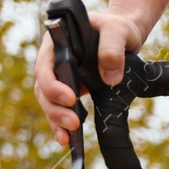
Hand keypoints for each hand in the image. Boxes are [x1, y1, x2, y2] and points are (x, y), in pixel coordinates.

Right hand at [32, 10, 146, 146]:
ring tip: (67, 139)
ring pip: (49, 102)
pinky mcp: (70, 90)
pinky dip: (62, 125)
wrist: (124, 35)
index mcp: (56, 43)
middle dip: (55, 109)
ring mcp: (60, 76)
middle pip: (44, 88)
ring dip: (56, 121)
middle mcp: (53, 61)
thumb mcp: (118, 30)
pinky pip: (61, 109)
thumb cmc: (118, 28)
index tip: (71, 98)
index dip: (53, 85)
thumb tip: (110, 78)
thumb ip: (112, 48)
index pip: (45, 66)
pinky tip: (68, 140)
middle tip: (73, 124)